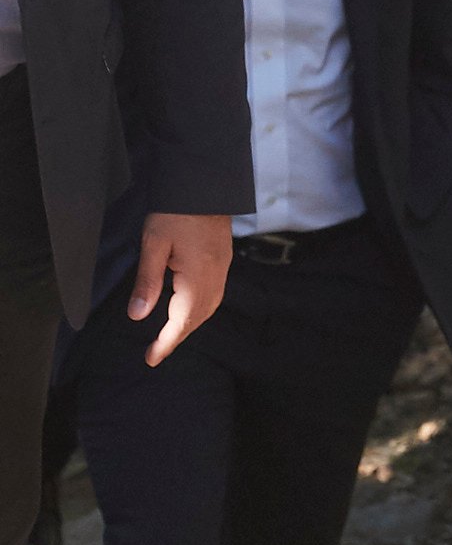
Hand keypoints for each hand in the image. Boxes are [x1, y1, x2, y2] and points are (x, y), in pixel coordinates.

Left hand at [132, 213, 231, 366]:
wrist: (204, 186)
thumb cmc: (176, 211)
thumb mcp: (153, 245)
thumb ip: (147, 282)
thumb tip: (137, 315)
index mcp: (198, 276)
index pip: (182, 320)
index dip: (166, 342)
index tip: (152, 358)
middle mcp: (215, 277)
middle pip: (198, 318)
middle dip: (177, 337)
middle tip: (156, 351)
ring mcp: (222, 269)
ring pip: (208, 308)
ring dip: (189, 324)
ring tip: (169, 335)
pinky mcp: (222, 261)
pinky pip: (213, 295)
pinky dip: (199, 309)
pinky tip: (186, 308)